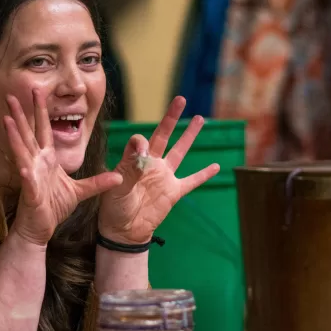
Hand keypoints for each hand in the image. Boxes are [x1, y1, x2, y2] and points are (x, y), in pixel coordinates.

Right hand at [4, 90, 121, 246]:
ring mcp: (30, 177)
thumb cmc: (54, 208)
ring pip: (21, 152)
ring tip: (7, 120)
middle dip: (21, 114)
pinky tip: (21, 165)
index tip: (37, 91)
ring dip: (15, 137)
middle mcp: (36, 163)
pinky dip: (25, 173)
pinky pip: (27, 182)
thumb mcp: (81, 192)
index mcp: (47, 159)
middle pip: (27, 134)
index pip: (43, 130)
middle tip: (12, 95)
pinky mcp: (30, 194)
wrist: (40, 229)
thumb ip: (97, 182)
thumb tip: (118, 176)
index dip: (41, 110)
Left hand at [98, 96, 219, 244]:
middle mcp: (151, 164)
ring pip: (180, 152)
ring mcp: (164, 177)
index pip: (141, 141)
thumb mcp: (118, 185)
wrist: (122, 230)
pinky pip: (192, 181)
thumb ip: (131, 165)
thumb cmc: (114, 207)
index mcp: (134, 160)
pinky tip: (215, 166)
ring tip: (199, 119)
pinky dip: (204, 174)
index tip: (142, 146)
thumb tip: (143, 144)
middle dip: (172, 118)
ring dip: (189, 136)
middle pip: (164, 136)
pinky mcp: (174, 192)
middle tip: (180, 99)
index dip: (141, 142)